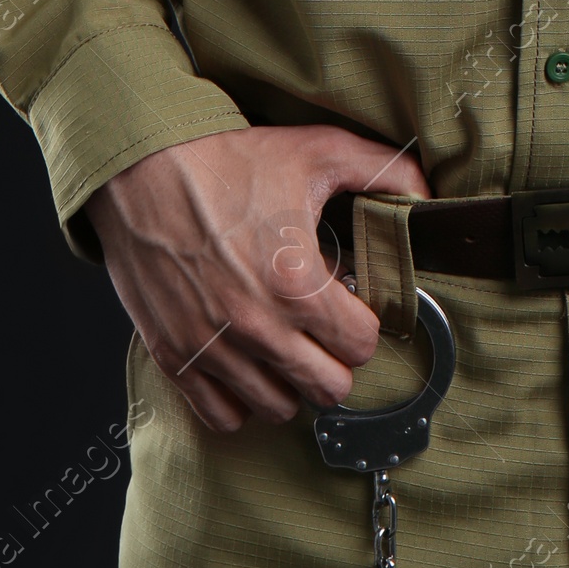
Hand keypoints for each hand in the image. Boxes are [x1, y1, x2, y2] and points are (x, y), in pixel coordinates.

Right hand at [84, 123, 429, 433]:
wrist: (141, 170)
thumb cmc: (227, 160)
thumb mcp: (316, 150)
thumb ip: (383, 171)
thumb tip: (427, 196)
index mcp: (296, 281)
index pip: (363, 344)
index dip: (363, 322)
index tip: (350, 304)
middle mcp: (257, 325)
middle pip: (329, 389)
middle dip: (335, 359)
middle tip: (323, 328)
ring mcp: (213, 348)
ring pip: (280, 407)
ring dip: (291, 379)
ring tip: (285, 338)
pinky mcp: (175, 357)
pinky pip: (224, 417)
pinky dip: (241, 397)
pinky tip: (246, 358)